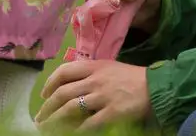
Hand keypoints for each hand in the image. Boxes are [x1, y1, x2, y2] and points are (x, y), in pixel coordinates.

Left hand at [36, 60, 150, 130]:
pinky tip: (69, 134)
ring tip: (47, 128)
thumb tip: (70, 84)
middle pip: (63, 93)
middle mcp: (95, 80)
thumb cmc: (131, 77)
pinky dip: (76, 130)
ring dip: (55, 120)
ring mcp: (103, 96)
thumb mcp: (109, 67)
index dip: (50, 83)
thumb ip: (90, 73)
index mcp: (94, 66)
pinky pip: (88, 123)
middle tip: (40, 117)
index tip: (44, 95)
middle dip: (47, 107)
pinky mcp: (111, 112)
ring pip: (70, 108)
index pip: (64, 71)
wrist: (155, 87)